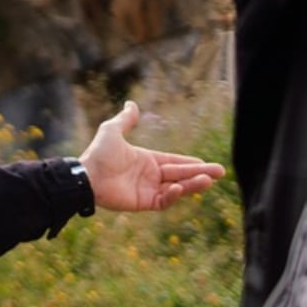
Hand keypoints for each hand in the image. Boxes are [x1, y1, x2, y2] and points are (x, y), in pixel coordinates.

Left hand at [78, 100, 226, 211]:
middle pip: (180, 175)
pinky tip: (178, 188)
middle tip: (220, 172)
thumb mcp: (112, 131)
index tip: (205, 163)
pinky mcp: (143, 203)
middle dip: (200, 173)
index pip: (174, 162)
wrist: (86, 176)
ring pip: (176, 188)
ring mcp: (147, 190)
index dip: (190, 163)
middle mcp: (150, 176)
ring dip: (192, 185)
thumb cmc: (98, 154)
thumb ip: (125, 120)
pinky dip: (172, 195)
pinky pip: (163, 201)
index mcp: (147, 160)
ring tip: (208, 181)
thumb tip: (131, 104)